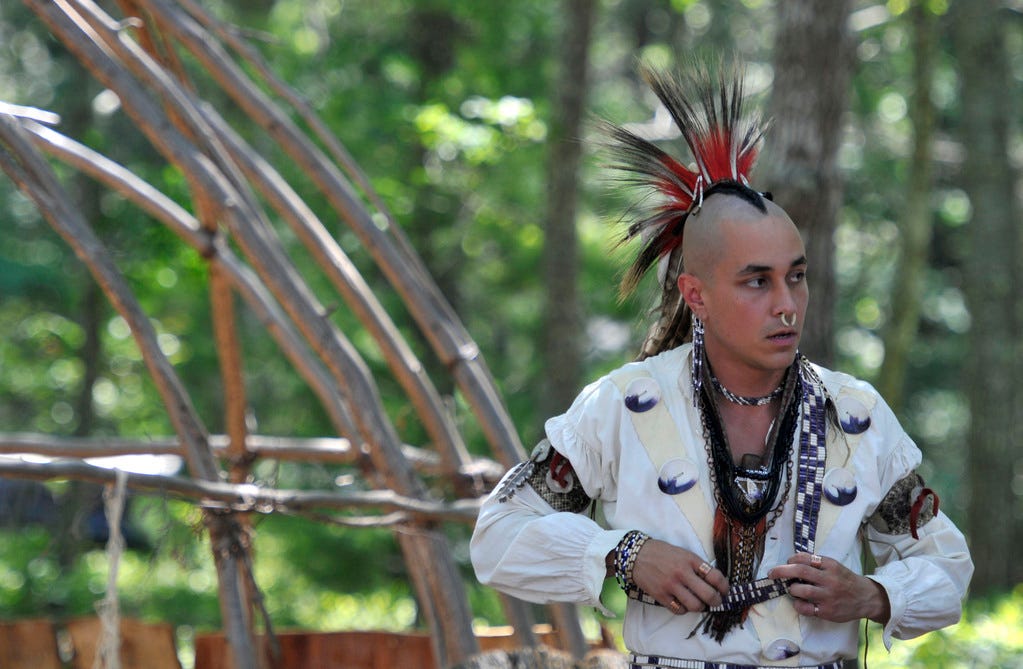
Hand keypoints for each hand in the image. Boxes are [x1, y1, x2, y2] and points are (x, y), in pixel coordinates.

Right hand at [631, 539, 728, 614]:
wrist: (637, 555)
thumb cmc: (662, 553)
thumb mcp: (682, 553)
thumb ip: (697, 566)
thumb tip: (714, 583)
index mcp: (690, 559)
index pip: (715, 577)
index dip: (724, 587)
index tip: (724, 591)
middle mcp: (682, 573)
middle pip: (709, 595)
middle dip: (717, 602)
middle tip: (716, 602)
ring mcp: (671, 585)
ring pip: (695, 606)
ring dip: (701, 607)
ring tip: (699, 604)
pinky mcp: (661, 595)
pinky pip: (679, 610)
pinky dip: (685, 610)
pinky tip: (684, 604)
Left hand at [768, 552, 890, 623]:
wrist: (866, 598)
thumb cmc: (845, 580)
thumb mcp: (835, 566)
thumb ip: (817, 563)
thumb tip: (792, 562)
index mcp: (830, 565)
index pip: (805, 558)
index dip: (791, 559)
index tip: (787, 562)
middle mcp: (829, 579)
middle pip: (800, 571)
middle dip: (781, 571)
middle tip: (771, 573)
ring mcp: (828, 596)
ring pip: (800, 590)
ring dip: (791, 589)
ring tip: (792, 589)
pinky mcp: (827, 611)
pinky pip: (805, 608)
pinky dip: (797, 604)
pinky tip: (799, 602)